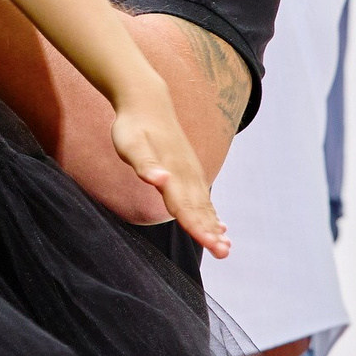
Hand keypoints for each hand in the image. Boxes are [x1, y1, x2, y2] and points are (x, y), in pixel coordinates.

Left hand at [110, 83, 229, 256]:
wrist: (147, 101)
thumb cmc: (132, 126)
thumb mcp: (130, 145)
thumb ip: (145, 164)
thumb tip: (159, 179)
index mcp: (171, 173)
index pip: (185, 207)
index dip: (198, 227)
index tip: (212, 245)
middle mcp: (184, 174)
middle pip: (198, 209)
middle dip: (210, 233)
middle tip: (224, 254)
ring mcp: (189, 172)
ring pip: (203, 204)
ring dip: (213, 226)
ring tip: (226, 247)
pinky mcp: (188, 170)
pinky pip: (202, 197)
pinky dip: (211, 213)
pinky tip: (219, 225)